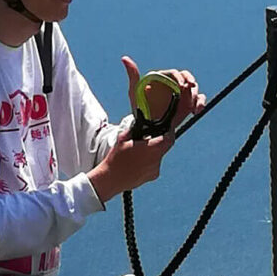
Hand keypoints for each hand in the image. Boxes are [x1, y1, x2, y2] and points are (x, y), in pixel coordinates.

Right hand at [90, 57, 181, 201]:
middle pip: (165, 142)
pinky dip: (143, 163)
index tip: (169, 121)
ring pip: (157, 154)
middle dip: (158, 136)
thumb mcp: (123, 133)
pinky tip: (130, 165)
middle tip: (145, 136)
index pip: (170, 133)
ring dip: (149, 150)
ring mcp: (155, 171)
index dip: (170, 126)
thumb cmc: (115, 157)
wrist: (106, 184)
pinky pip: (150, 166)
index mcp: (155, 147)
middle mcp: (159, 160)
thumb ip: (134, 118)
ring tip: (132, 153)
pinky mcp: (150, 178)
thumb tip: (132, 91)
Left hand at [121, 56, 204, 135]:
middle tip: (191, 88)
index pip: (175, 73)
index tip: (181, 85)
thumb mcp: (135, 91)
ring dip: (196, 96)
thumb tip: (124, 58)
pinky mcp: (188, 104)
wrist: (147, 126)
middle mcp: (173, 84)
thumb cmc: (140, 106)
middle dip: (191, 82)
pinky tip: (196, 111)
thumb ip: (133, 74)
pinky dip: (200, 104)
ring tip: (193, 106)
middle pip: (187, 78)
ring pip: (194, 89)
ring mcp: (182, 94)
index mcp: (163, 78)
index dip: (180, 77)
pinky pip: (198, 100)